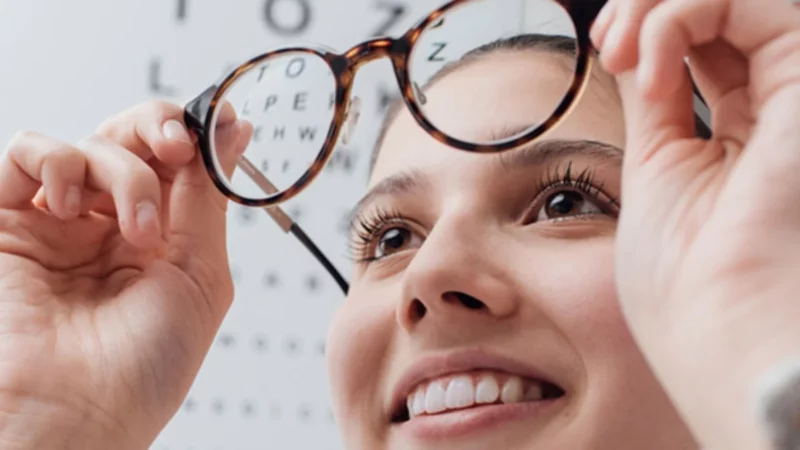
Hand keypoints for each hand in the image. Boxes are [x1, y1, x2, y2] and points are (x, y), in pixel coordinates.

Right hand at [0, 101, 251, 448]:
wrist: (75, 416)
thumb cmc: (142, 366)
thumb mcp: (199, 275)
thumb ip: (206, 198)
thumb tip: (230, 129)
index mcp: (161, 240)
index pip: (176, 164)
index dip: (196, 136)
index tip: (220, 123)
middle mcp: (110, 226)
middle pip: (133, 140)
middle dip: (160, 129)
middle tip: (176, 147)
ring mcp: (60, 222)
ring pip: (90, 145)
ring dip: (122, 170)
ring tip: (135, 230)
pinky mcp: (8, 222)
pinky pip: (25, 155)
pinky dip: (56, 160)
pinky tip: (75, 206)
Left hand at [591, 0, 799, 447]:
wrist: (716, 328)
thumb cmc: (684, 279)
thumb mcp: (657, 168)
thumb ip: (658, 99)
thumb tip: (634, 49)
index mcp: (745, 133)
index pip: (708, 40)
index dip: (655, 24)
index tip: (606, 50)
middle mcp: (781, 108)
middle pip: (724, 12)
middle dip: (654, 7)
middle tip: (609, 40)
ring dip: (663, 6)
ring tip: (619, 47)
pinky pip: (753, 3)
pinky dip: (681, 18)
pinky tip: (648, 65)